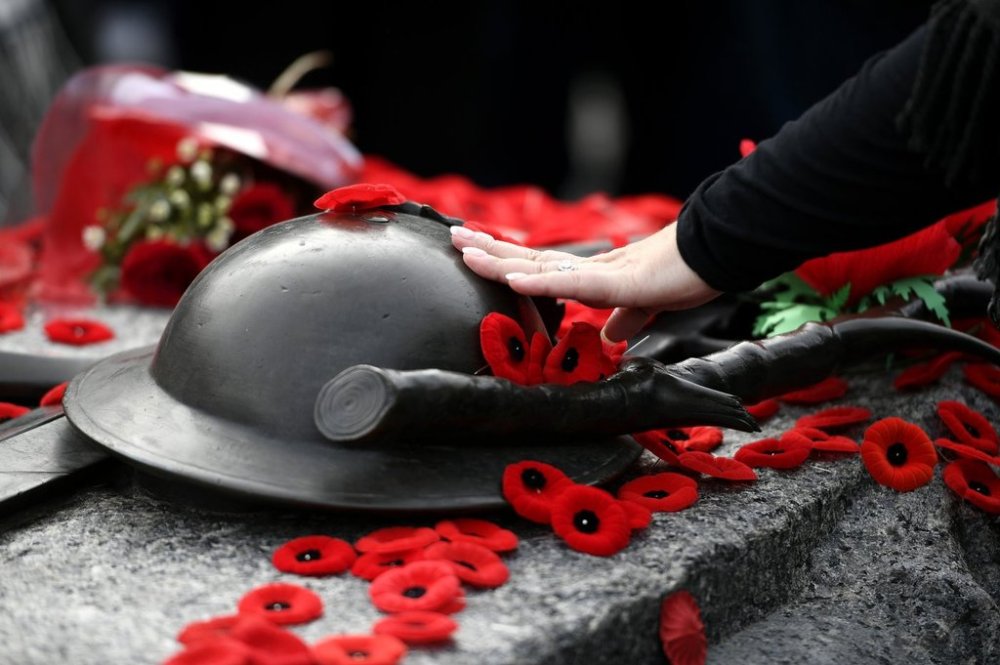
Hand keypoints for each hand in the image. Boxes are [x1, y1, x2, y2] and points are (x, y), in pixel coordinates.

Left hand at [450, 223, 720, 341]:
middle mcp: (589, 268)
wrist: (718, 255)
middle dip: (490, 251)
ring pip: (541, 267)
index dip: (508, 261)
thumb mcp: (645, 304)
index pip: (540, 267)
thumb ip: (625, 318)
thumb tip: (612, 334)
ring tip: (466, 251)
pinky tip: (513, 277)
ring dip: (502, 261)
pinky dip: (542, 281)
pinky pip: (574, 284)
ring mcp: (602, 274)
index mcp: (592, 275)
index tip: (476, 252)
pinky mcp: (620, 283)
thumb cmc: (684, 273)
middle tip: (453, 238)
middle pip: (530, 259)